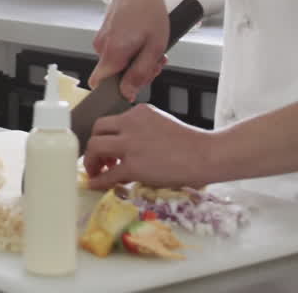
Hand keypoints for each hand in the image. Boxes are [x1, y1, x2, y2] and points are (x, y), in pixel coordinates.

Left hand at [83, 105, 213, 189]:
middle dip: (92, 145)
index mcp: (139, 112)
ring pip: (95, 146)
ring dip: (91, 160)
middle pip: (97, 129)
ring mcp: (131, 143)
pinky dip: (98, 180)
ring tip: (97, 171)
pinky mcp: (134, 165)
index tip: (106, 148)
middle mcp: (131, 123)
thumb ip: (141, 132)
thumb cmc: (191, 144)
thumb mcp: (160, 126)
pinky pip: (108, 174)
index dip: (105, 136)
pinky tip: (96, 185)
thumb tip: (126, 152)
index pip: (111, 120)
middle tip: (98, 160)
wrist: (206, 155)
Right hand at [90, 0, 169, 97]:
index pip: (98, 84)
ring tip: (151, 45)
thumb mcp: (155, 47)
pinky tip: (142, 38)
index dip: (116, 91)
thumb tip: (126, 92)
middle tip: (155, 61)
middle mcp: (101, 45)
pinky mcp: (105, 30)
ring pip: (116, 62)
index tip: (133, 85)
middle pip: (113, 74)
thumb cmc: (151, 11)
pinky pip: (115, 49)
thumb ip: (140, 73)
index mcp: (112, 52)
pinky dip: (129, 49)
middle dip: (135, 72)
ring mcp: (101, 37)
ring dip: (134, 60)